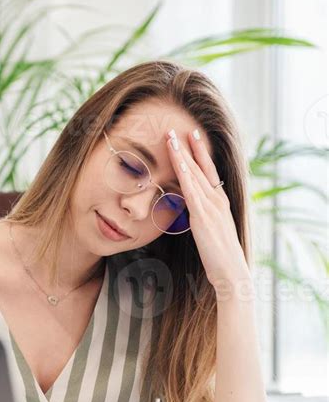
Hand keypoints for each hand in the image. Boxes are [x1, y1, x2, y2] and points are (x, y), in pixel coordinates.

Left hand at [166, 128, 251, 291]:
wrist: (231, 273)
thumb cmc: (220, 257)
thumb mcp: (212, 232)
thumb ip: (203, 218)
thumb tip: (193, 213)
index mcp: (220, 202)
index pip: (208, 171)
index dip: (198, 153)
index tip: (190, 136)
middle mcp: (217, 199)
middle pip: (200, 167)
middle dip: (187, 147)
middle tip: (175, 128)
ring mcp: (211, 206)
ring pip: (194, 174)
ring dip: (181, 154)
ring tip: (170, 136)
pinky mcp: (203, 216)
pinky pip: (191, 190)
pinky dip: (185, 174)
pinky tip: (177, 161)